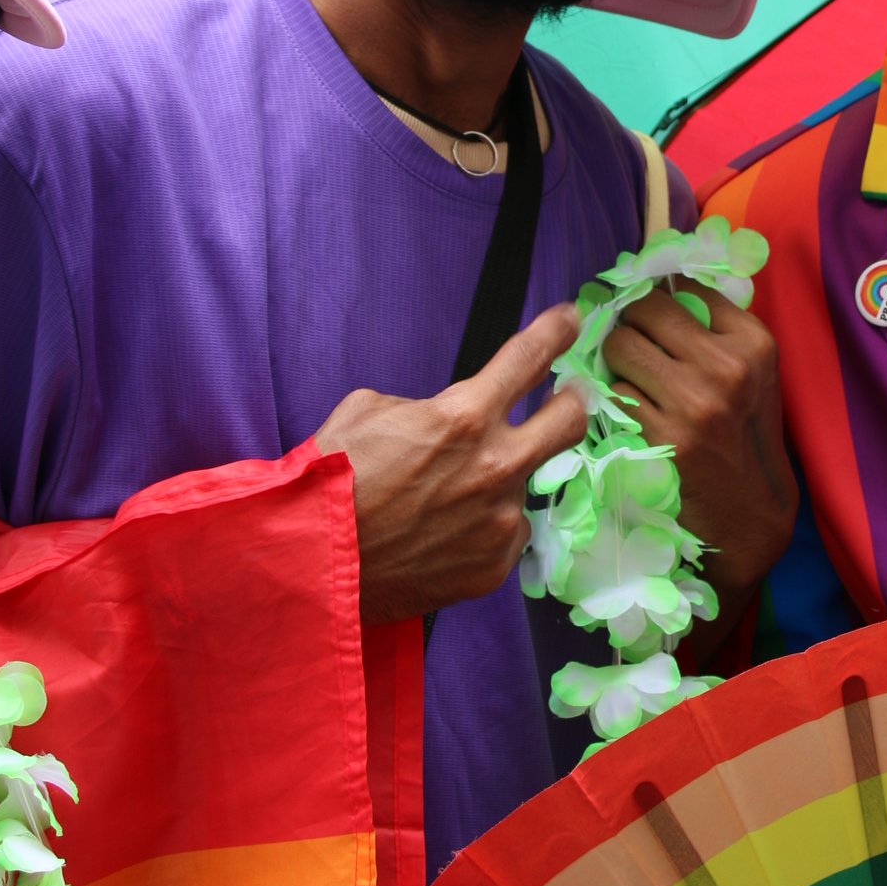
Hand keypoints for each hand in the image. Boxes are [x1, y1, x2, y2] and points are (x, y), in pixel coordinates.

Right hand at [314, 304, 586, 623]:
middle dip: (573, 400)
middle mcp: (496, 467)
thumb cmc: (332, 479)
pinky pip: (504, 533)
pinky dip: (484, 527)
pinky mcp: (494, 565)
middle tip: (567, 396)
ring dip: (499, 480)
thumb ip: (427, 407)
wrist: (313, 563)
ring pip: (522, 485)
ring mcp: (500, 521)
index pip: (528, 359)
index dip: (555, 332)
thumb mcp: (371, 411)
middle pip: (569, 421)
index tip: (570, 320)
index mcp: (465, 417)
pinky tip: (446, 533)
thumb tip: (447, 420)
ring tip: (449, 496)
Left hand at [601, 282, 795, 615]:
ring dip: (616, 361)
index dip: (657, 295)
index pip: (684, 285)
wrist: (748, 515)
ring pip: (620, 346)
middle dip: (631, 324)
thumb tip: (655, 283)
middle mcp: (727, 365)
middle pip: (645, 309)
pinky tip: (629, 412)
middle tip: (633, 345)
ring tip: (631, 379)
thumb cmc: (743, 436)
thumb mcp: (751, 374)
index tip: (647, 311)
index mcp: (752, 341)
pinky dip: (613, 398)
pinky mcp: (663, 435)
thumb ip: (714, 329)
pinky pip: (613, 392)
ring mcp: (694, 401)